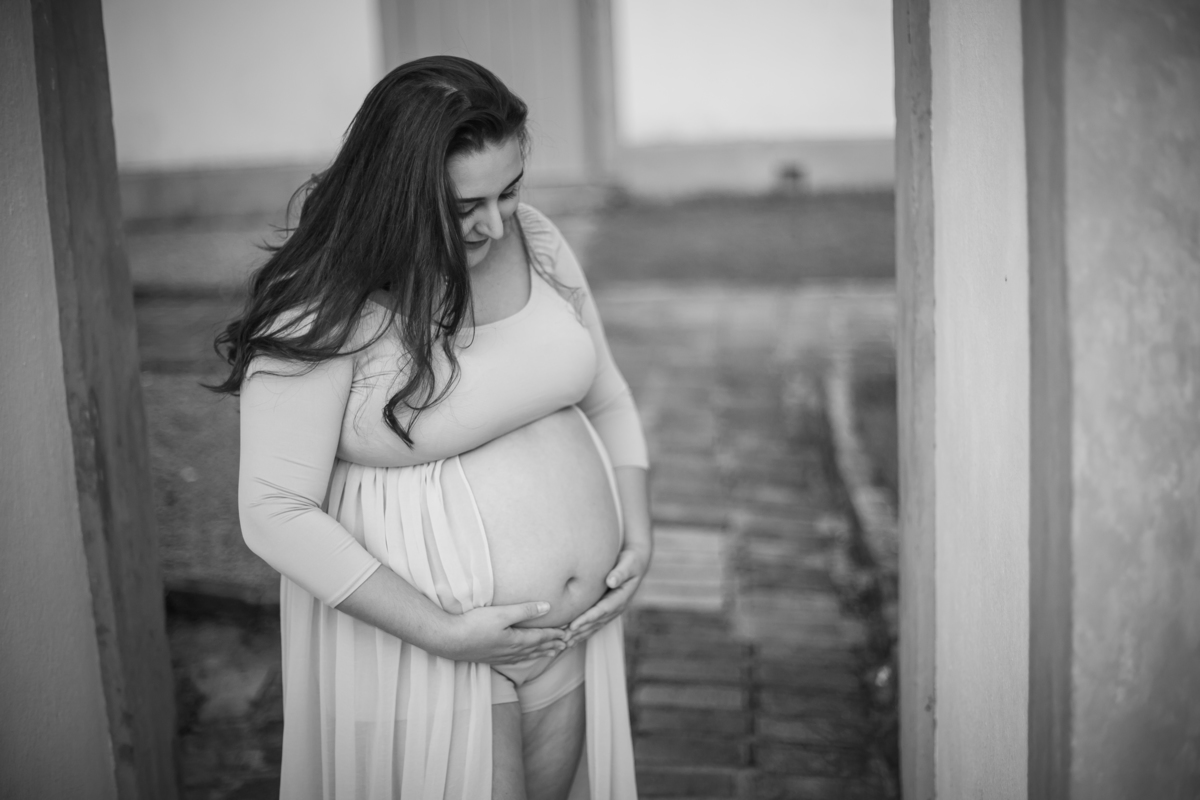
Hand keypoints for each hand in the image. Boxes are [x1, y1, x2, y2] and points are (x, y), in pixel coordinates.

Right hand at [444, 601, 567, 664]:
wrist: (449, 640)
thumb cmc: (474, 625)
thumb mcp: (502, 613)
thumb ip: (525, 610)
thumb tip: (548, 606)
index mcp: (516, 641)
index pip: (541, 637)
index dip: (555, 635)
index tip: (568, 633)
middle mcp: (511, 651)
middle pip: (537, 649)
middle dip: (552, 646)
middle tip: (566, 645)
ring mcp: (500, 656)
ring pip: (527, 656)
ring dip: (541, 653)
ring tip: (551, 653)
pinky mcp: (490, 658)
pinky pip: (514, 660)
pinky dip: (525, 658)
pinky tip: (522, 657)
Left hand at [564, 546, 650, 647]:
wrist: (636, 563)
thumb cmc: (631, 561)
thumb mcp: (629, 564)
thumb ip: (620, 573)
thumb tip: (611, 581)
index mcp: (621, 598)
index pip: (602, 610)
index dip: (587, 619)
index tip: (573, 626)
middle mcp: (617, 607)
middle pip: (596, 622)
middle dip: (580, 631)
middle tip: (562, 639)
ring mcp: (612, 611)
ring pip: (594, 626)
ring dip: (580, 634)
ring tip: (564, 642)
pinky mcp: (607, 609)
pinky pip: (594, 622)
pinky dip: (583, 630)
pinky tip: (572, 637)